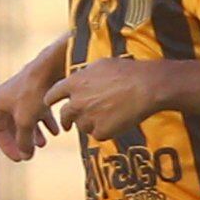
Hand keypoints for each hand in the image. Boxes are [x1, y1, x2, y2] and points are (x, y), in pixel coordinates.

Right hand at [0, 53, 70, 161]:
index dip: (6, 146)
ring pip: (26, 118)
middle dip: (22, 140)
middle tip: (31, 153)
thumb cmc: (34, 92)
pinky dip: (45, 122)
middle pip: (11, 125)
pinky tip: (57, 131)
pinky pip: (38, 110)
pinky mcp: (37, 90)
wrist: (52, 67)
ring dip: (34, 133)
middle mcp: (7, 97)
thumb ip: (24, 141)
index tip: (19, 157)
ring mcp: (22, 93)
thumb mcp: (26, 121)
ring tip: (44, 143)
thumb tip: (25, 155)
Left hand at [44, 57, 165, 144]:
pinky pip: (98, 134)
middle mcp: (77, 102)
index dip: (51, 101)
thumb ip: (84, 75)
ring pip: (82, 126)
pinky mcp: (101, 132)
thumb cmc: (127, 71)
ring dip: (90, 123)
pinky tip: (117, 121)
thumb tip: (78, 78)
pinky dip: (105, 131)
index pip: (51, 96)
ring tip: (109, 114)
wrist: (147, 86)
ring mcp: (88, 118)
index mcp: (74, 83)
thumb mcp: (100, 65)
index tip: (51, 105)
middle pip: (64, 115)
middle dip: (66, 120)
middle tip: (68, 124)